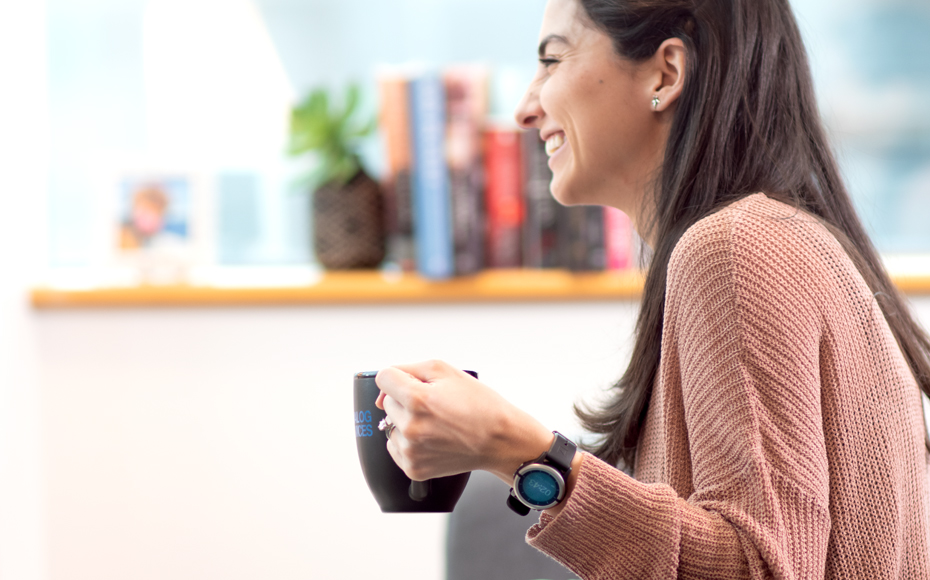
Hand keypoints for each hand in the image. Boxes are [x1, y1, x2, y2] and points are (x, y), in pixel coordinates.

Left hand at [375, 360, 552, 483]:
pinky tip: (431, 439)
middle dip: (405, 400)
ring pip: (390, 425)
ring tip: (435, 424)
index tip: (414, 384)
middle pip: (387, 403)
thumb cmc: (478, 403)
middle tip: (434, 406)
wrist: (500, 440)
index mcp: (417, 399)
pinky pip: (394, 447)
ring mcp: (411, 450)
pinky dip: (408, 441)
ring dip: (406, 422)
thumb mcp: (446, 370)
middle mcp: (410, 427)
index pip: (383, 378)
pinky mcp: (413, 468)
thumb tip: (382, 388)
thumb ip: (407, 370)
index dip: (400, 377)